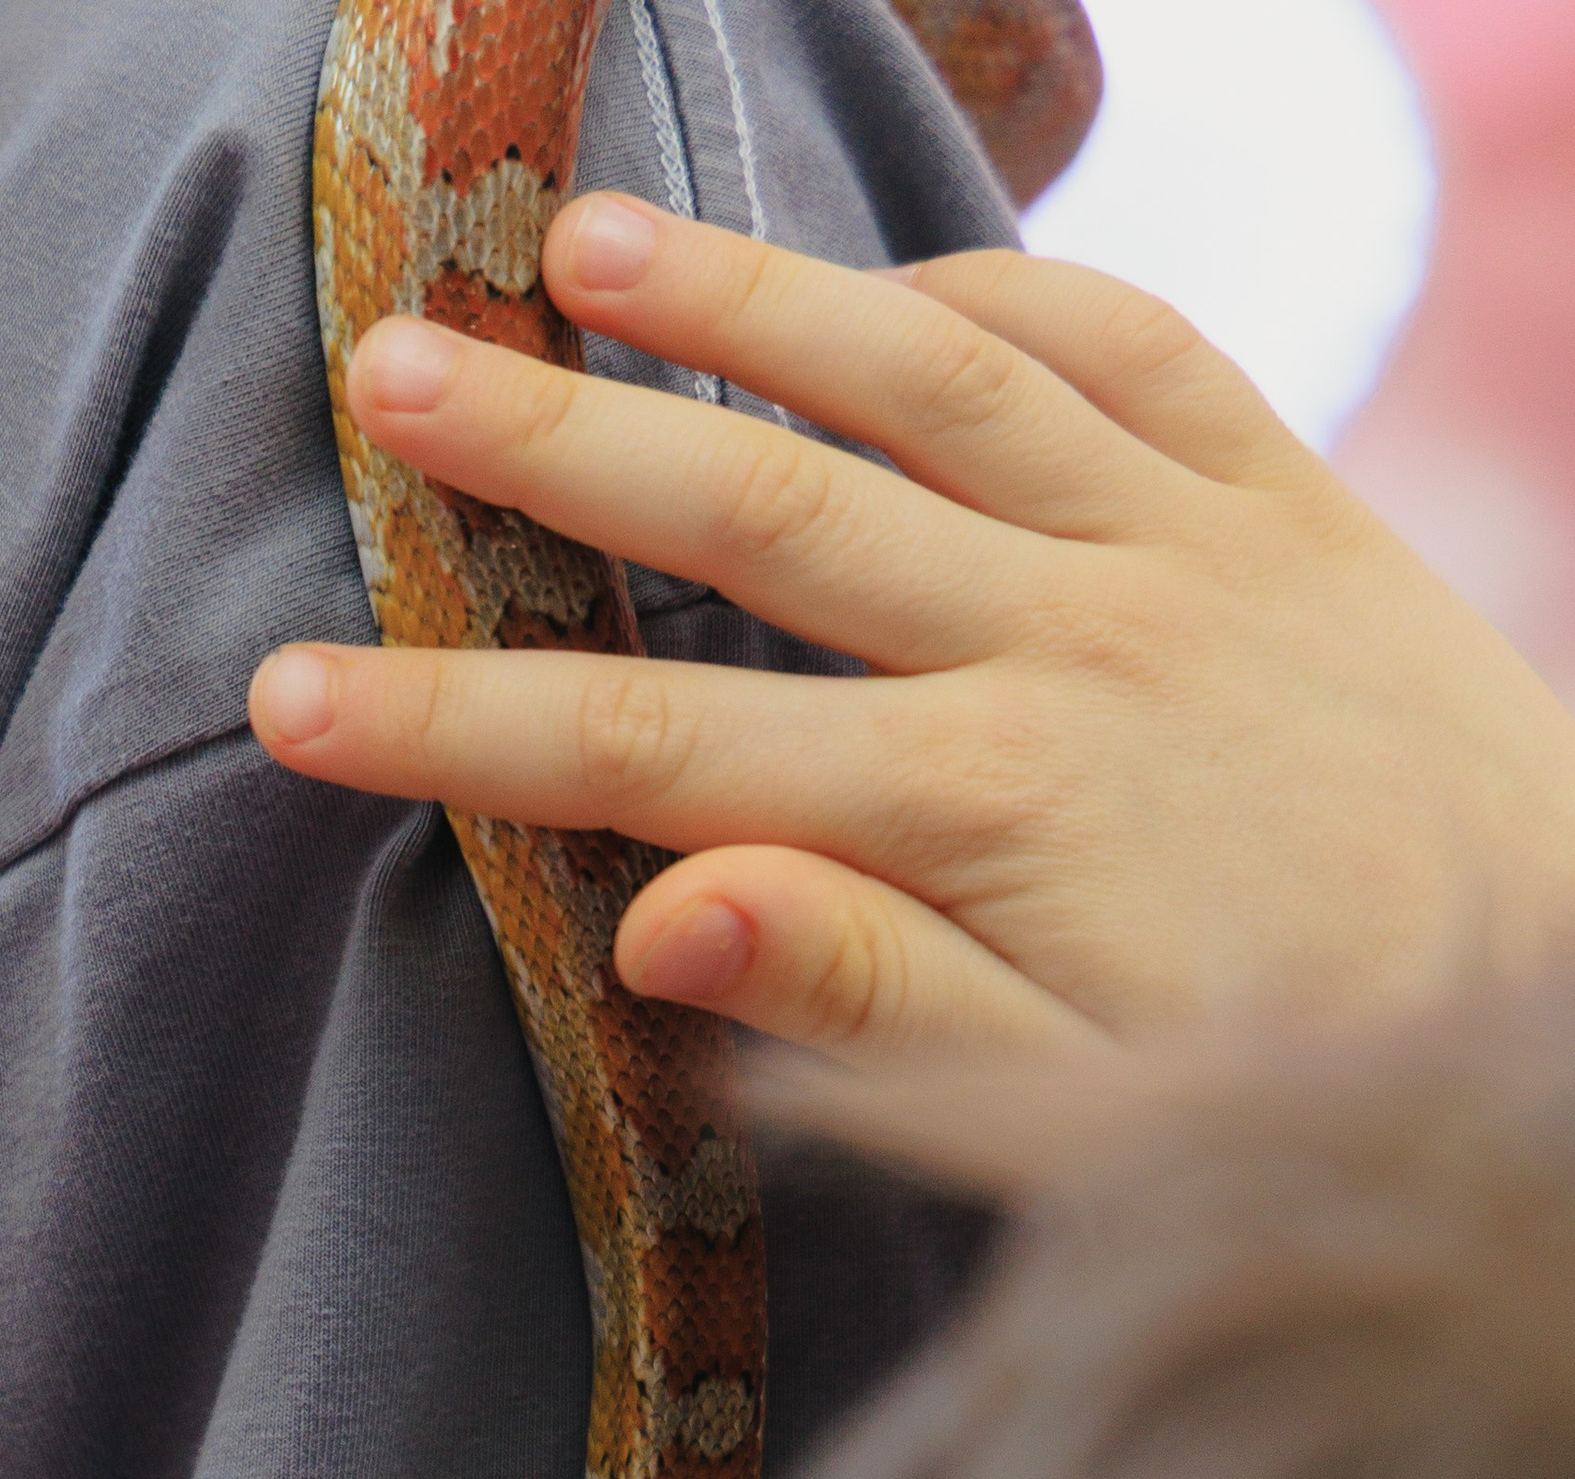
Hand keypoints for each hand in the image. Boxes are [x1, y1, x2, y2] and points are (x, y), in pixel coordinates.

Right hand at [253, 199, 1574, 1067]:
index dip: (455, 733)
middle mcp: (1078, 640)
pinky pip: (1135, 346)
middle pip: (759, 515)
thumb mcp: (1085, 1125)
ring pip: (930, 378)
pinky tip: (894, 275)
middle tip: (377, 375)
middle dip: (553, 448)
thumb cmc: (1314, 1103)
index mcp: (993, 812)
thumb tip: (661, 925)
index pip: (660, 758)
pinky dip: (1006, 287)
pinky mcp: (1295, 506)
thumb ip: (878, 1015)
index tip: (278, 704)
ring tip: (574, 239)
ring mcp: (1193, 549)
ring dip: (747, 300)